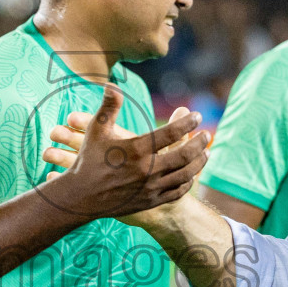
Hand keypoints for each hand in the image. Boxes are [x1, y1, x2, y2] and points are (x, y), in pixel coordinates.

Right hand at [40, 97, 207, 222]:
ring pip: (185, 174)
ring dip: (199, 162)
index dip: (187, 123)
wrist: (81, 197)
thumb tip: (113, 84)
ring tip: (206, 152)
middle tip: (207, 134)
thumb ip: (108, 107)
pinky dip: (188, 181)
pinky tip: (192, 173)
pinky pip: (177, 191)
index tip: (196, 115)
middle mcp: (146, 170)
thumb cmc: (89, 160)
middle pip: (185, 155)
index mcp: (136, 149)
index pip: (171, 133)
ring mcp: (150, 188)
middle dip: (200, 143)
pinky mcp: (150, 201)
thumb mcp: (96, 130)